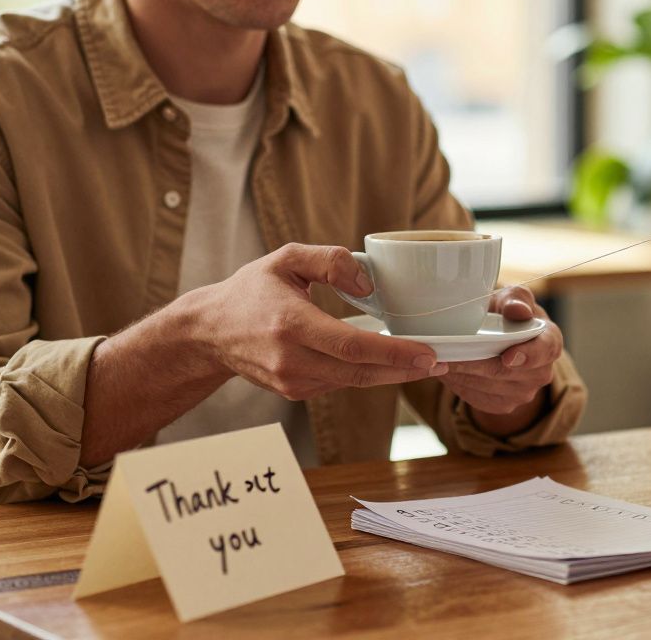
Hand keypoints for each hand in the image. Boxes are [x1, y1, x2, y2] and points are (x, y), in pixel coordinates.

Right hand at [188, 243, 446, 399]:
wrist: (208, 332)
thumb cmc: (251, 290)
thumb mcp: (285, 258)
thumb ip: (329, 260)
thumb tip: (369, 282)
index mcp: (290, 324)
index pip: (352, 347)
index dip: (395, 354)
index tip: (430, 354)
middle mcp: (291, 359)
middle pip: (360, 372)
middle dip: (405, 370)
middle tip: (442, 363)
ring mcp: (292, 381)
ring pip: (353, 382)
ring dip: (392, 375)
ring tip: (427, 363)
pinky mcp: (294, 392)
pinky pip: (340, 384)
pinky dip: (367, 374)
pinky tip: (390, 364)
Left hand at [438, 285, 562, 435]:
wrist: (500, 339)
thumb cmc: (507, 315)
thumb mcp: (511, 298)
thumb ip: (516, 299)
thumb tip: (518, 310)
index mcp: (550, 341)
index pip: (545, 350)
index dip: (528, 355)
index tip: (507, 357)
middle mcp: (541, 372)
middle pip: (507, 372)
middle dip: (476, 362)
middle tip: (449, 352)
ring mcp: (524, 392)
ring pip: (488, 386)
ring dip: (463, 373)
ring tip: (442, 358)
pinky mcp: (503, 404)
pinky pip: (478, 398)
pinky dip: (460, 384)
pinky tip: (449, 370)